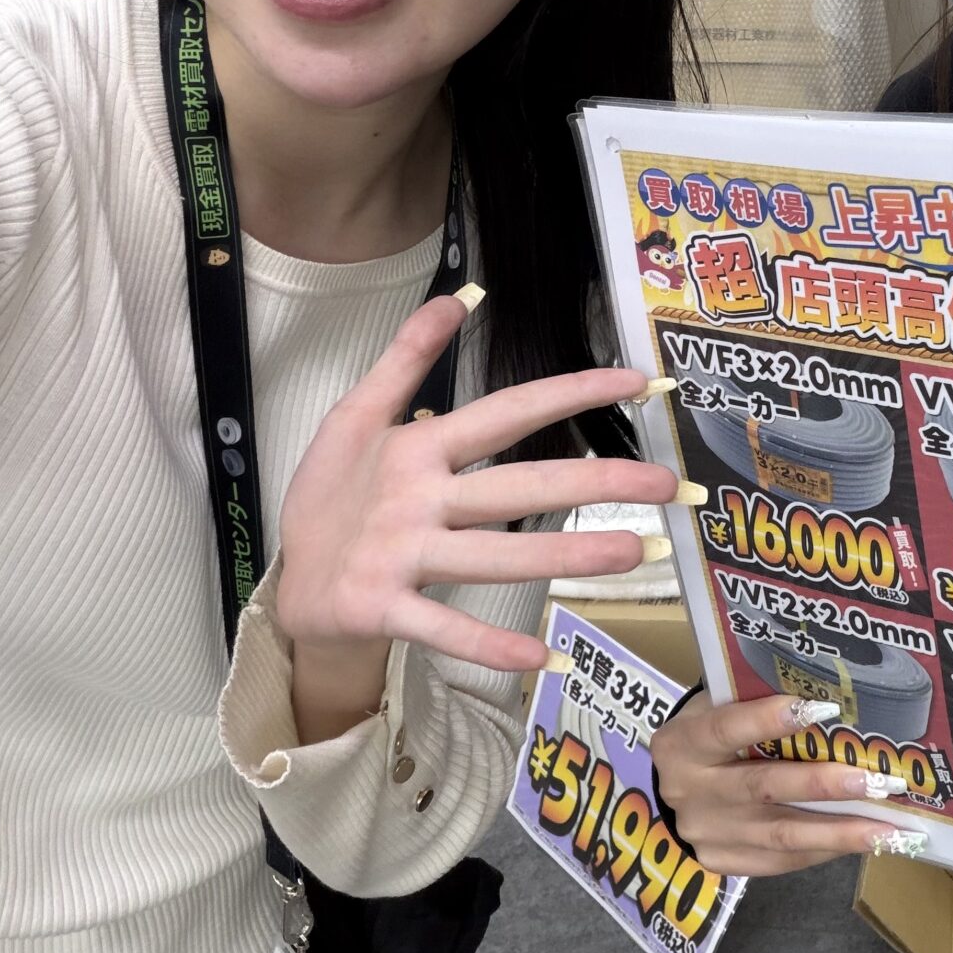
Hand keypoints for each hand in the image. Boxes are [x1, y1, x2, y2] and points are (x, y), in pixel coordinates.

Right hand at [274, 291, 687, 734]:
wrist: (287, 582)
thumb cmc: (334, 498)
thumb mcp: (354, 416)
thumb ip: (405, 357)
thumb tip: (454, 297)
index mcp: (417, 447)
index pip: (509, 412)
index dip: (570, 393)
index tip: (635, 383)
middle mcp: (417, 499)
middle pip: (518, 487)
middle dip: (595, 483)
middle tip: (665, 482)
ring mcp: (402, 556)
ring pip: (496, 556)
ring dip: (566, 557)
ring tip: (636, 552)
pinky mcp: (385, 608)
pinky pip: (446, 628)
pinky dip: (490, 645)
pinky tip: (544, 655)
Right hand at [651, 692, 921, 876]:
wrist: (678, 787)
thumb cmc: (714, 734)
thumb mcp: (718, 707)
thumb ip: (756, 702)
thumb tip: (832, 696)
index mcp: (682, 743)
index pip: (726, 729)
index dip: (770, 721)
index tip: (825, 709)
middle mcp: (688, 792)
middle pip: (763, 787)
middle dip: (823, 784)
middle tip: (875, 780)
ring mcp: (706, 833)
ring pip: (780, 834)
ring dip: (839, 831)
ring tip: (888, 829)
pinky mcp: (722, 861)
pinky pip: (781, 860)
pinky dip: (825, 849)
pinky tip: (863, 841)